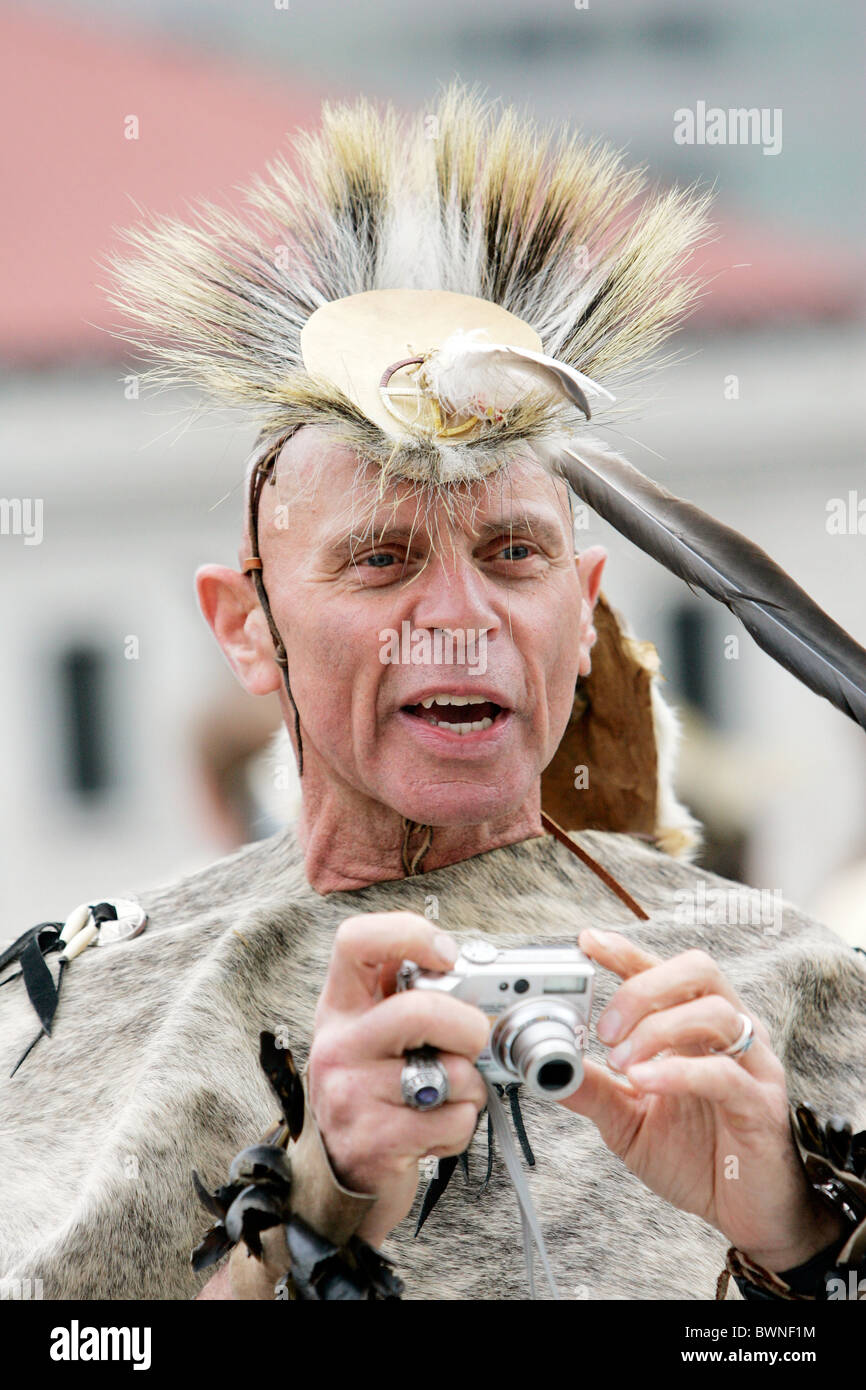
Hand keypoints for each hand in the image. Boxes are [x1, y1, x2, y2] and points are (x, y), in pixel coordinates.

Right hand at [308, 912, 488, 1246]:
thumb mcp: (371, 1039)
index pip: (356, 941)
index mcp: (340, 1007)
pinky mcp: (375, 1140)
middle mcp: (338, 1044)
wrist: (338, 1182)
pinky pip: (452, 1119)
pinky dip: (460, 1127)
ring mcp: (351, 1093)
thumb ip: (408, 1002)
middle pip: (420, 1010)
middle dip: (468, 1027)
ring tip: (443, 1098)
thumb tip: (472, 979)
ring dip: (469, 1088)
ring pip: (449, 1071)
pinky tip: (432, 1132)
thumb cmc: (370, 1097)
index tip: (446, 954)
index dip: (409, 934)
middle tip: (470, 1043)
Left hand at [561, 929, 844, 1270]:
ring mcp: (752, 1065)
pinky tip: (645, 1082)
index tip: (587, 942)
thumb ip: (594, 1089)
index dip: (626, 951)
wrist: (744, 1213)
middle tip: (604, 1029)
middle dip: (642, 986)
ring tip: (623, 1064)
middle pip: (698, 970)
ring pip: (714, 1012)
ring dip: (657, 1029)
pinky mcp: (761, 1105)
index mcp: (696, 1027)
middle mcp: (729, 1034)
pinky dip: (677, 1072)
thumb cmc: (696, 1158)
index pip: (663, 970)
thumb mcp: (629, 1119)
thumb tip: (544, 1067)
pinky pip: (723, 1073)